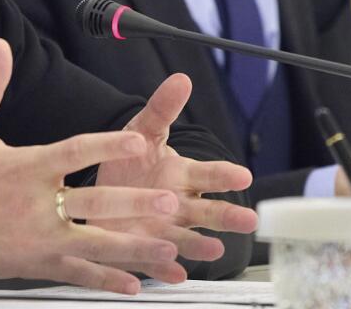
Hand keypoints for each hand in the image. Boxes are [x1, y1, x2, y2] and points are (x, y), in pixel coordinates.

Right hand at [0, 39, 201, 293]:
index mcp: (27, 167)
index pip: (76, 151)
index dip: (109, 146)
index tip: (140, 141)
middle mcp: (37, 204)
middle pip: (95, 203)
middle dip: (136, 203)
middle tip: (171, 202)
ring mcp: (39, 238)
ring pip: (96, 244)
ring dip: (135, 246)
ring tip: (168, 245)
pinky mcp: (35, 263)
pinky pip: (77, 273)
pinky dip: (106, 280)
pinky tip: (134, 285)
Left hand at [95, 73, 256, 279]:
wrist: (101, 195)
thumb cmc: (129, 163)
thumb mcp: (141, 132)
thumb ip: (162, 109)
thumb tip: (182, 78)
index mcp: (181, 176)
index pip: (208, 175)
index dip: (224, 175)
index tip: (242, 175)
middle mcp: (179, 207)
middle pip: (208, 212)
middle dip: (228, 215)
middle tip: (249, 219)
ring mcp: (164, 232)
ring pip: (187, 240)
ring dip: (202, 245)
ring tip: (216, 249)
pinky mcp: (144, 252)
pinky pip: (156, 263)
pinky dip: (165, 269)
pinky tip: (174, 272)